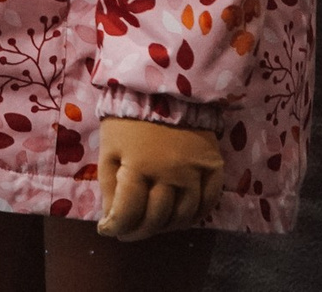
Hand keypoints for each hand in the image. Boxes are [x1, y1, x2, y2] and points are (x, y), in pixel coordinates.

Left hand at [96, 119, 223, 241]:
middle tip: (127, 233)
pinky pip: (207, 204)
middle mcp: (169, 174)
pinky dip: (193, 217)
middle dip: (137, 232)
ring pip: (182, 217)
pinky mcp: (213, 167)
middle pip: (155, 219)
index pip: (128, 213)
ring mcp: (195, 172)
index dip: (115, 228)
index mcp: (138, 167)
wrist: (166, 88)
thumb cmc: (130, 119)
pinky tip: (179, 217)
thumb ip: (109, 185)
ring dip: (164, 227)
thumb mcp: (109, 148)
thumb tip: (111, 219)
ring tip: (151, 225)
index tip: (107, 229)